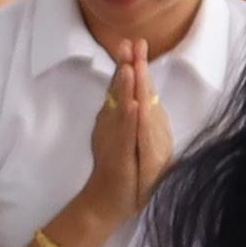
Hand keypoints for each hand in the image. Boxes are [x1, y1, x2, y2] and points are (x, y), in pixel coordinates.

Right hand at [72, 41, 170, 245]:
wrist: (107, 203)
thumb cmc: (124, 172)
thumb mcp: (134, 142)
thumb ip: (134, 120)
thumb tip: (138, 96)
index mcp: (120, 120)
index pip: (127, 89)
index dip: (131, 67)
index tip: (135, 43)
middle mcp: (115, 126)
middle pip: (123, 93)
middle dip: (128, 67)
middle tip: (131, 44)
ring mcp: (115, 140)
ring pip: (122, 109)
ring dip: (126, 87)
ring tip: (130, 65)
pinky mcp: (118, 157)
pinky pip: (125, 135)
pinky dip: (128, 120)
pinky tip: (132, 105)